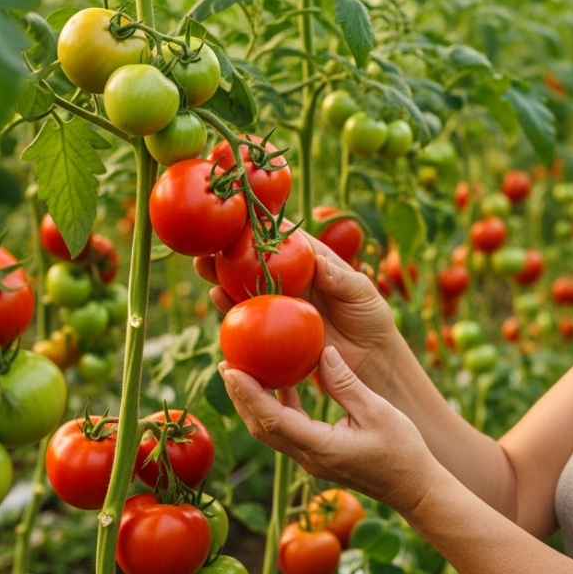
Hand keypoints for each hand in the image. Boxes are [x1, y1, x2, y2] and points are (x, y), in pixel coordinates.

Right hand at [195, 234, 400, 385]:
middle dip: (231, 248)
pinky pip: (250, 316)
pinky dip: (232, 306)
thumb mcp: (362, 292)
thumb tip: (318, 263)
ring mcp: (281, 304)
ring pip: (245, 285)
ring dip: (222, 275)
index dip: (262, 225)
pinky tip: (216, 298)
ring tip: (202, 265)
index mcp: (313, 261)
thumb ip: (341, 278)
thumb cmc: (371, 318)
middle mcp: (292, 279)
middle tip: (208, 240)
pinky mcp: (276, 330)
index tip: (239, 214)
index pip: (285, 238)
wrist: (370, 359)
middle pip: (256, 259)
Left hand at [220, 345, 437, 515]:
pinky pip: (287, 430)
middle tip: (226, 363)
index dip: (248, 394)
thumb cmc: (402, 452)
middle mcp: (309, 457)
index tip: (230, 369)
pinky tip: (280, 384)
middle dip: (240, 396)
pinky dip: (276, 407)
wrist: (414, 489)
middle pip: (261, 427)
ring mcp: (311, 459)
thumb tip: (323, 351)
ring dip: (253, 402)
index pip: (274, 420)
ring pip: (270, 430)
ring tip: (242, 371)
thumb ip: (346, 383)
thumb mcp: (378, 412)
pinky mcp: (317, 456)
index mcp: (321, 448)